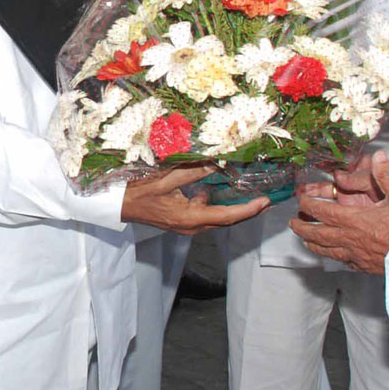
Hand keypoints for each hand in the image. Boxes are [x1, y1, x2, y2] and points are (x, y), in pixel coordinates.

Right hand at [122, 165, 270, 234]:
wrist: (121, 206)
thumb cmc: (140, 193)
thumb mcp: (166, 179)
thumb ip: (192, 171)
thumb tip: (216, 163)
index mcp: (189, 218)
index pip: (226, 217)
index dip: (248, 210)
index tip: (264, 202)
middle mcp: (192, 226)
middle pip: (227, 221)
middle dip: (248, 211)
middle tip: (268, 201)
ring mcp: (188, 225)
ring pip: (218, 219)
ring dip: (236, 209)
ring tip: (254, 197)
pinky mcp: (184, 221)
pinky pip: (208, 214)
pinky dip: (220, 205)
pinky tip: (224, 190)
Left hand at [290, 151, 388, 273]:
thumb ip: (386, 173)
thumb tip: (377, 155)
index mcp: (358, 221)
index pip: (325, 213)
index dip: (310, 206)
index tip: (300, 201)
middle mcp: (355, 240)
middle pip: (321, 236)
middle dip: (304, 229)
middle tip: (293, 224)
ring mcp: (362, 257)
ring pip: (331, 252)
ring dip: (315, 245)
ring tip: (306, 242)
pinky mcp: (371, 267)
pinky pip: (347, 263)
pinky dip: (337, 258)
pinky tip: (338, 258)